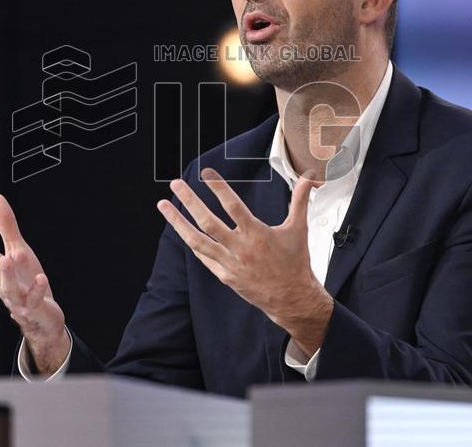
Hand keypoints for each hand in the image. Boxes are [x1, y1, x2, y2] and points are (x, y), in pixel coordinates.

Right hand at [0, 193, 69, 373]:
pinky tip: (41, 278)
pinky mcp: (34, 308)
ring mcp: (17, 298)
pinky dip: (37, 290)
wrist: (42, 318)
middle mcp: (1, 284)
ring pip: (8, 287)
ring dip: (7, 274)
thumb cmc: (27, 281)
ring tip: (8, 258)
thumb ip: (6, 226)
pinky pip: (34, 299)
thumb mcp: (18, 250)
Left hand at [156, 169, 333, 356]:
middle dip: (189, 201)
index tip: (206, 173)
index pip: (232, 205)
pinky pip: (204, 257)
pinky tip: (182, 230)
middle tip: (175, 184)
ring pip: (197, 240)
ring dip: (178, 222)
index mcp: (257, 234)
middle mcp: (240, 248)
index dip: (218, 187)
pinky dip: (193, 243)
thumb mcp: (298, 229)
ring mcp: (230, 263)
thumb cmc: (295, 262)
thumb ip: (299, 201)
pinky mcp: (225, 276)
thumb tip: (308, 178)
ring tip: (163, 205)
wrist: (292, 299)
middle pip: (207, 221)